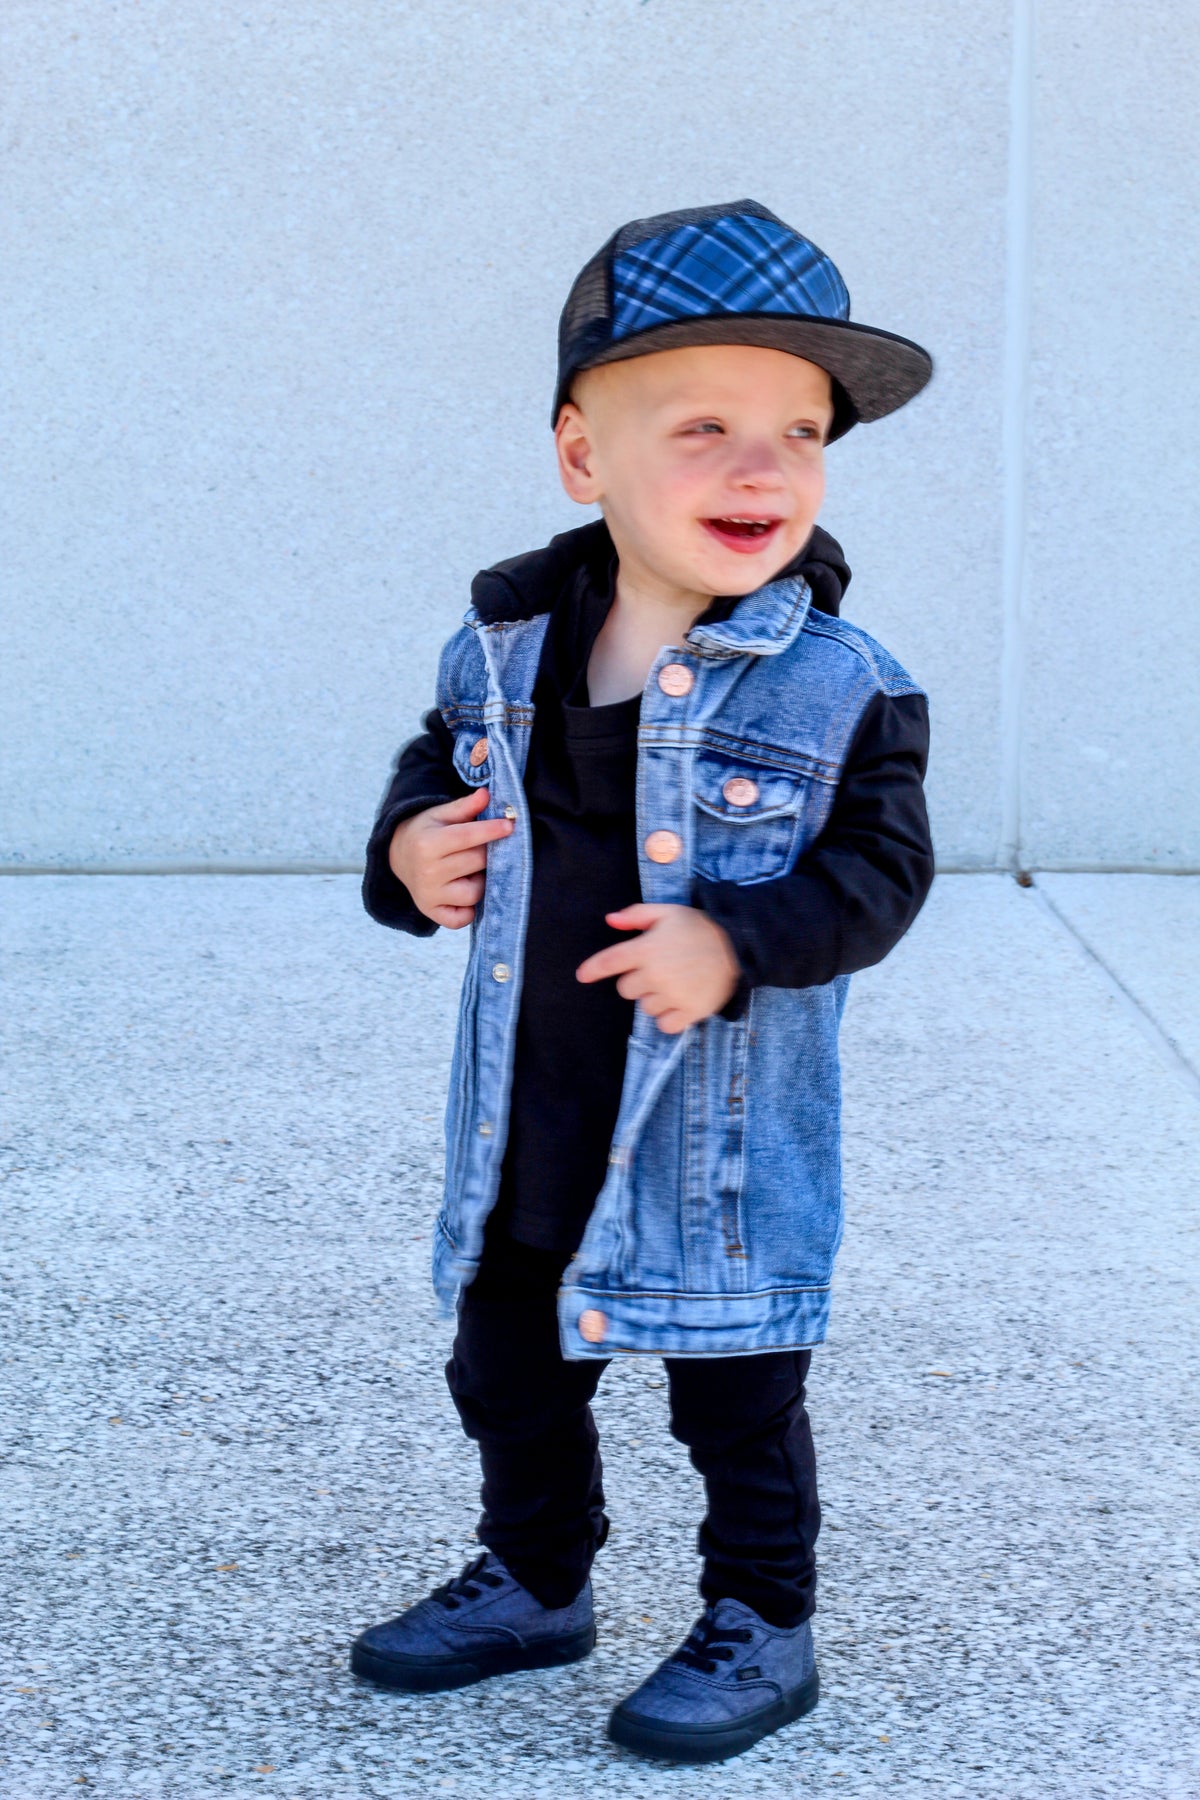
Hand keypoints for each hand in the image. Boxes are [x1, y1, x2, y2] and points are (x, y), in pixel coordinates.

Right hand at [389, 788, 512, 928]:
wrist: (397, 857)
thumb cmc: (425, 832)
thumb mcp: (439, 814)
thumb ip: (464, 806)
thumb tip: (486, 795)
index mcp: (427, 844)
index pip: (467, 837)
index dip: (491, 830)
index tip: (509, 826)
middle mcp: (427, 872)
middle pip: (476, 863)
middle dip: (487, 854)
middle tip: (484, 848)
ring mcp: (429, 896)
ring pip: (475, 892)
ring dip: (481, 881)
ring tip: (472, 870)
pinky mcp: (432, 913)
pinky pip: (463, 919)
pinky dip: (470, 910)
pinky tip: (465, 893)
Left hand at [575, 903, 740, 1034]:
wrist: (738, 946)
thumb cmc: (699, 928)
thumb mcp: (668, 912)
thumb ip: (636, 915)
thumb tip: (610, 921)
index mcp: (647, 949)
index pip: (609, 962)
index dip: (593, 969)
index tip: (582, 976)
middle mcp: (656, 974)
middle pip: (626, 990)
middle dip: (637, 981)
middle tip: (658, 970)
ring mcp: (673, 995)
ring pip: (645, 1008)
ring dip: (654, 999)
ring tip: (674, 983)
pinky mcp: (690, 1012)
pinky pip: (665, 1025)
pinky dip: (669, 1017)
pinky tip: (680, 1003)